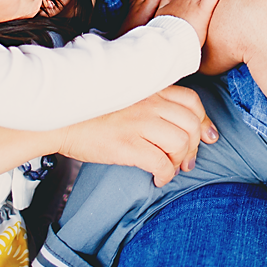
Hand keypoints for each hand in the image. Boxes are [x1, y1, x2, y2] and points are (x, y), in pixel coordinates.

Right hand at [58, 85, 218, 186]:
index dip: (204, 120)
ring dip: (181, 161)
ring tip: (173, 169)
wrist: (58, 117)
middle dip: (196, 146)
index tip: (208, 135)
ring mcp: (139, 123)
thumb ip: (146, 99)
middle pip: (191, 124)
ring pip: (181, 143)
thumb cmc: (87, 109)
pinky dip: (166, 174)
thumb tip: (170, 119)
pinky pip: (161, 163)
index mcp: (149, 88)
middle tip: (188, 161)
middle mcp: (149, 102)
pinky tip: (158, 178)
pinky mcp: (128, 145)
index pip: (191, 100)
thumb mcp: (123, 93)